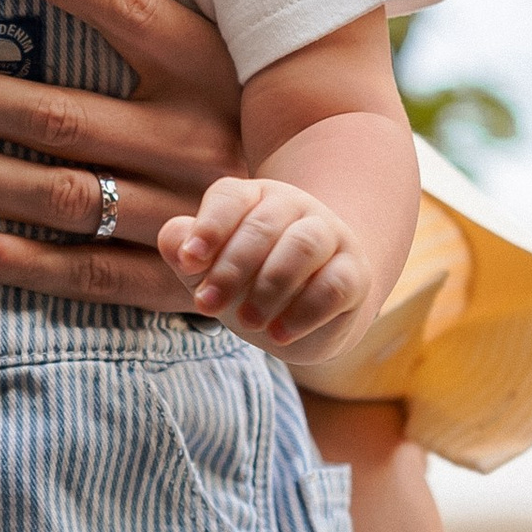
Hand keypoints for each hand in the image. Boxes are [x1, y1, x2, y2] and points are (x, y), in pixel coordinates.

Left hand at [0, 0, 241, 309]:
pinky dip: (27, 264)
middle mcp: (196, 138)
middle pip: (63, 114)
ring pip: (65, 193)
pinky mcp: (177, 278)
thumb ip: (149, 16)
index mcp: (209, 69)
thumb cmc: (239, 116)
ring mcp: (187, 212)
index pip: (128, 10)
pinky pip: (92, 274)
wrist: (321, 229)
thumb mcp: (218, 56)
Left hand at [161, 176, 377, 356]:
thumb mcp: (208, 270)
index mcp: (254, 197)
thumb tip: (176, 243)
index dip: (208, 227)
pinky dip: (303, 312)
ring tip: (247, 322)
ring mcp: (331, 236)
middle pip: (264, 225)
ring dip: (269, 287)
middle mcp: (295, 207)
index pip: (230, 197)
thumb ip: (184, 251)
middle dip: (230, 268)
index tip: (188, 263)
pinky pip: (334, 285)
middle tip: (207, 306)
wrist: (307, 313)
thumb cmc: (247, 282)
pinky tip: (278, 334)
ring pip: (302, 246)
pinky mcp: (355, 273)